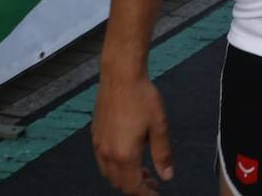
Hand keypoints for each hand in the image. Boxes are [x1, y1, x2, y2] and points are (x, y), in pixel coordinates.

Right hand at [93, 73, 173, 193]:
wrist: (121, 77)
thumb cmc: (143, 99)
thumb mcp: (160, 126)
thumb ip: (162, 154)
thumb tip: (167, 176)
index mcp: (124, 155)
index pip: (133, 186)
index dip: (146, 193)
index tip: (157, 192)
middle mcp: (106, 154)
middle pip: (119, 183)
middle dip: (136, 186)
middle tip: (154, 180)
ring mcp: (98, 145)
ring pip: (109, 173)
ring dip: (125, 177)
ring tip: (143, 169)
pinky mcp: (95, 135)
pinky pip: (102, 160)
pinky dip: (115, 166)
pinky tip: (129, 154)